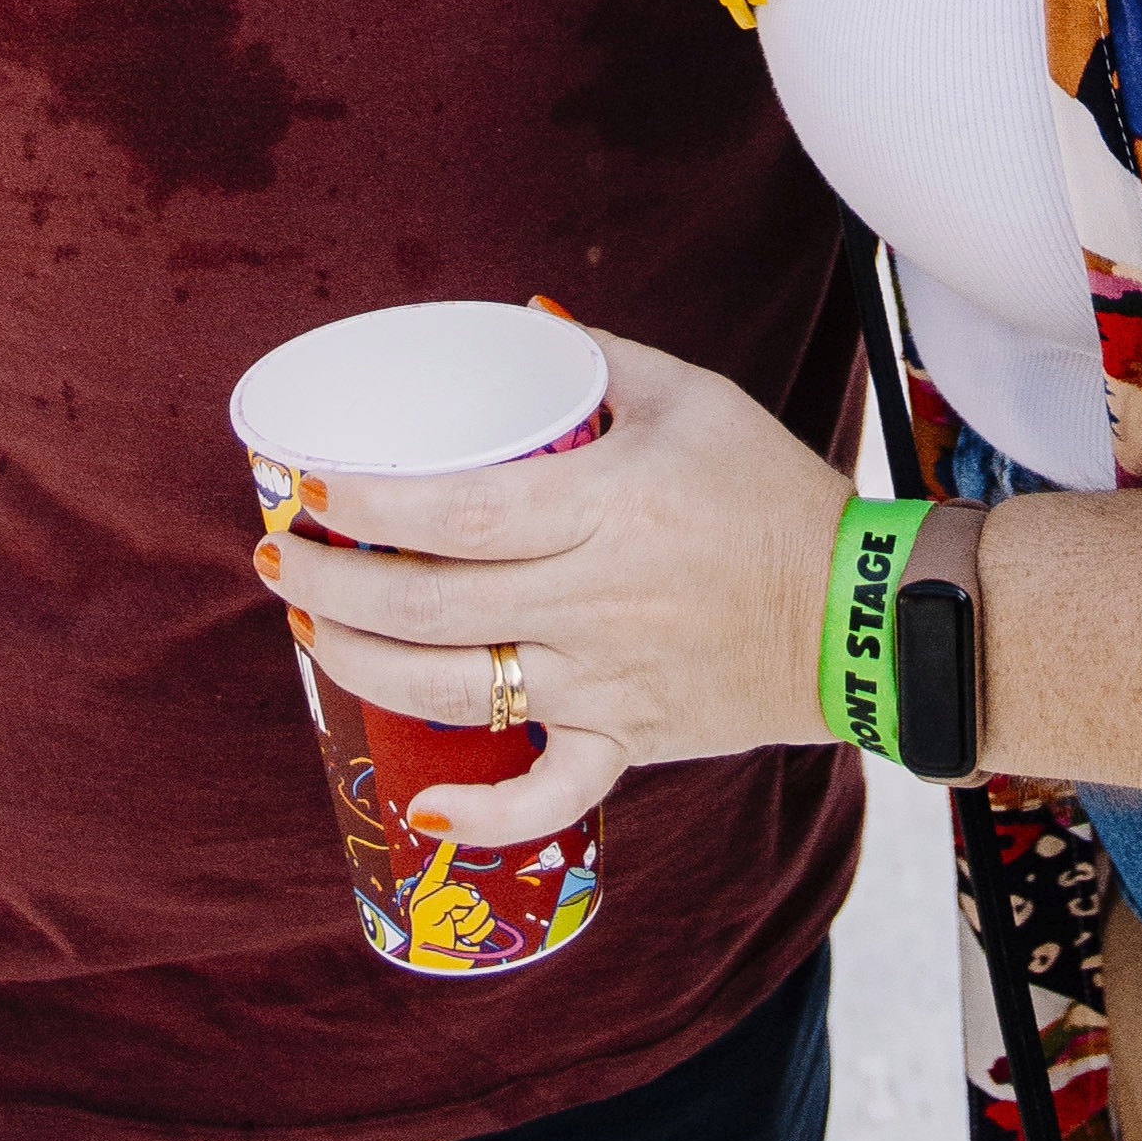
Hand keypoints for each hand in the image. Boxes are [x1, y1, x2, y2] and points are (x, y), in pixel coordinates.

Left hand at [256, 327, 851, 850]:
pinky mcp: (629, 740)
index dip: (368, 500)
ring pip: (459, 691)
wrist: (866, 610)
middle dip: (331, 584)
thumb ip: (601, 360)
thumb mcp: (696, 398)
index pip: (459, 509)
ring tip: (311, 635)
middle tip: (276, 558)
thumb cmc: (773, 491)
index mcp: (608, 506)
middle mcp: (595, 599)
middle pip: (432, 604)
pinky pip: (550, 797)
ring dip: (363, 669)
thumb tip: (522, 323)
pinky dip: (484, 817)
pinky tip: (422, 807)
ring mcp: (607, 679)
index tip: (305, 483)